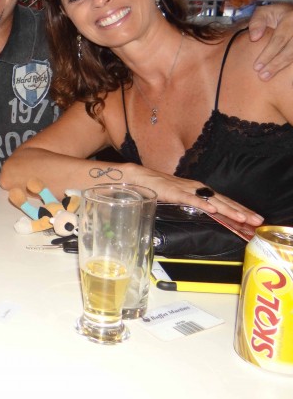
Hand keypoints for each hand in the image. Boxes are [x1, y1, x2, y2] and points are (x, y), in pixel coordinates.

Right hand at [129, 166, 263, 226]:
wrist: (141, 177)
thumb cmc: (160, 188)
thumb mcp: (183, 197)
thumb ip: (196, 203)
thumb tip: (211, 213)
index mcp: (201, 190)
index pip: (225, 201)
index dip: (241, 210)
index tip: (254, 219)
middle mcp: (198, 188)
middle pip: (224, 201)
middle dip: (242, 212)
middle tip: (257, 221)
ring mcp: (188, 189)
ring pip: (212, 201)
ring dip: (228, 210)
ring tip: (242, 218)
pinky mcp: (175, 192)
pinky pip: (191, 199)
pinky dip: (203, 204)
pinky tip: (212, 210)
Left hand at [247, 3, 292, 79]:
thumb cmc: (277, 14)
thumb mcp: (265, 12)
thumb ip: (257, 22)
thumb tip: (254, 37)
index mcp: (290, 19)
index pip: (279, 40)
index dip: (268, 54)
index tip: (256, 67)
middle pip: (289, 50)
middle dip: (275, 65)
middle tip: (262, 76)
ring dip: (283, 68)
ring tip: (268, 77)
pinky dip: (291, 68)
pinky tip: (285, 77)